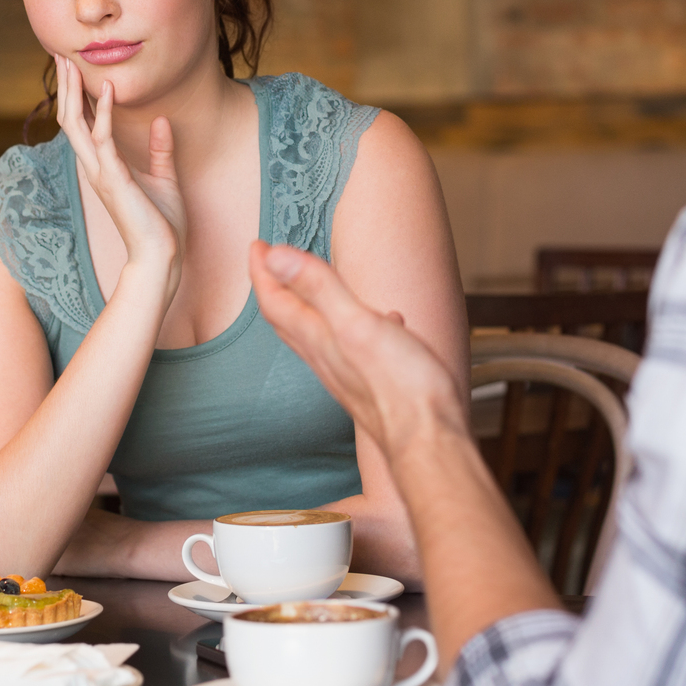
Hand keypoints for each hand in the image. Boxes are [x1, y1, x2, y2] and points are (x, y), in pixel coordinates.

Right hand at [55, 55, 186, 304]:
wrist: (162, 255)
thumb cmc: (162, 223)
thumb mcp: (165, 178)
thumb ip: (161, 150)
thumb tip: (162, 120)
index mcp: (103, 166)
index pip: (81, 124)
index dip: (75, 95)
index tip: (73, 69)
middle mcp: (95, 167)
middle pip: (68, 118)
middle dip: (64, 87)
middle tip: (60, 55)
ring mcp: (100, 172)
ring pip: (75, 124)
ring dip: (73, 91)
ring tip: (73, 63)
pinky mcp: (113, 178)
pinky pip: (102, 138)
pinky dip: (103, 111)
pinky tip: (107, 88)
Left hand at [249, 242, 467, 454]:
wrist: (429, 440)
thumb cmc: (400, 387)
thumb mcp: (357, 324)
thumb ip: (318, 287)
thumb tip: (275, 256)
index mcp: (319, 339)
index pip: (276, 301)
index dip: (262, 271)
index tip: (256, 245)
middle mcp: (325, 358)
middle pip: (287, 319)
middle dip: (275, 287)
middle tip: (268, 262)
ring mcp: (346, 374)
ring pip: (315, 333)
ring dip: (307, 306)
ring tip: (309, 288)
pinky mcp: (371, 384)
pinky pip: (351, 347)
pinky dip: (355, 326)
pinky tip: (383, 322)